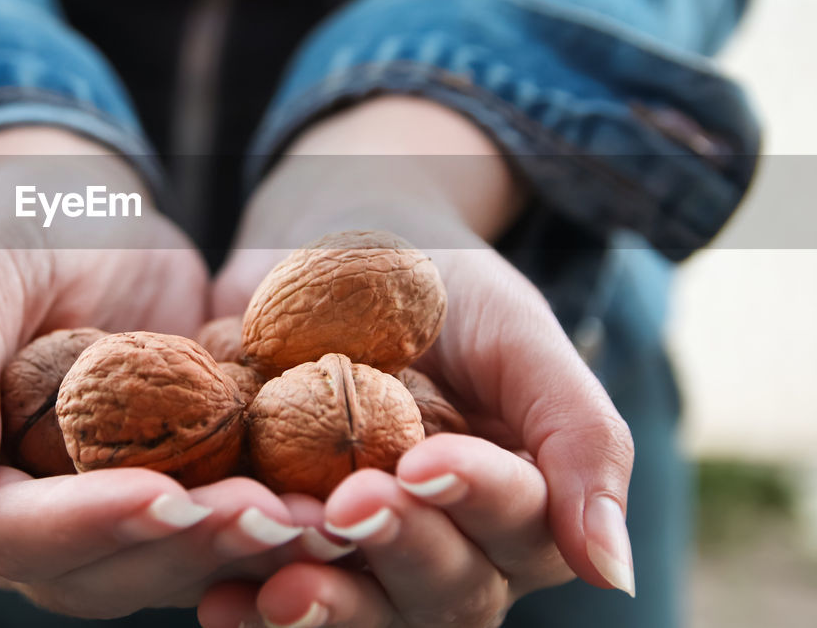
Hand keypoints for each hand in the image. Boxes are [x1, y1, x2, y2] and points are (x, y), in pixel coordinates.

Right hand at [0, 128, 308, 616]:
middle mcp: (29, 514)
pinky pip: (215, 525)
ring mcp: (103, 511)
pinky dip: (270, 522)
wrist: (87, 211)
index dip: (84, 522)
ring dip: (238, 548)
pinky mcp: (171, 491)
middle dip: (182, 545)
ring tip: (313, 517)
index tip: (161, 494)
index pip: (8, 529)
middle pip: (95, 568)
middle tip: (265, 515)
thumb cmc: (13, 229)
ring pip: (165, 564)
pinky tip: (329, 500)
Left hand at [201, 98, 635, 626]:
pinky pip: (277, 587)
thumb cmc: (445, 284)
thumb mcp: (517, 333)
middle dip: (400, 548)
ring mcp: (367, 552)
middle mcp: (453, 545)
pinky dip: (252, 598)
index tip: (425, 462)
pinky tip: (221, 599)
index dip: (476, 500)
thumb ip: (579, 436)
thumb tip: (612, 571)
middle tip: (350, 505)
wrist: (333, 243)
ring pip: (369, 609)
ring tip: (280, 585)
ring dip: (328, 602)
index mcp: (523, 502)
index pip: (521, 525)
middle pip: (445, 588)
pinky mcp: (289, 540)